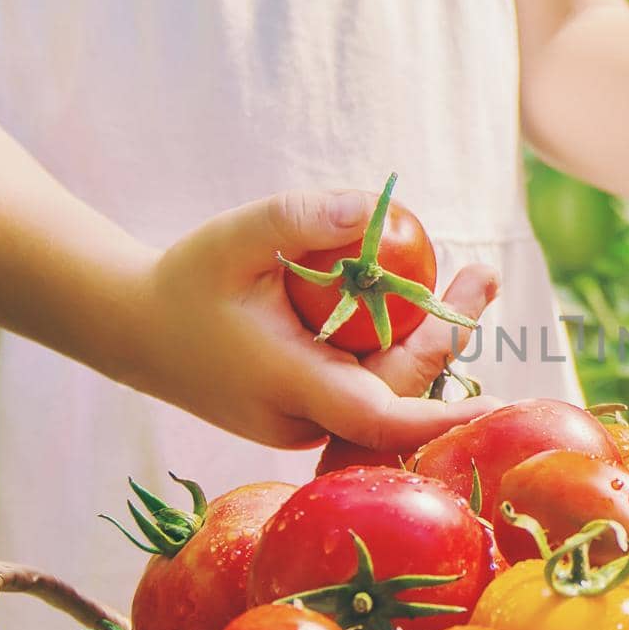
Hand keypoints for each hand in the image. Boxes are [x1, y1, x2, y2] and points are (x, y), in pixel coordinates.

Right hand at [125, 189, 502, 449]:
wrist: (132, 328)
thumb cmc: (183, 280)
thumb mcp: (236, 235)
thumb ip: (300, 218)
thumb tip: (373, 208)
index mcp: (287, 386)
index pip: (378, 417)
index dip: (439, 417)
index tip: (496, 407)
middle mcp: (302, 418)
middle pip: (399, 392)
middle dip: (450, 336)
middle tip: (484, 275)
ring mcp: (305, 422)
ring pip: (389, 390)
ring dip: (434, 339)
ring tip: (473, 278)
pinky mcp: (309, 413)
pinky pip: (370, 386)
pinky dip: (400, 347)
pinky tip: (424, 301)